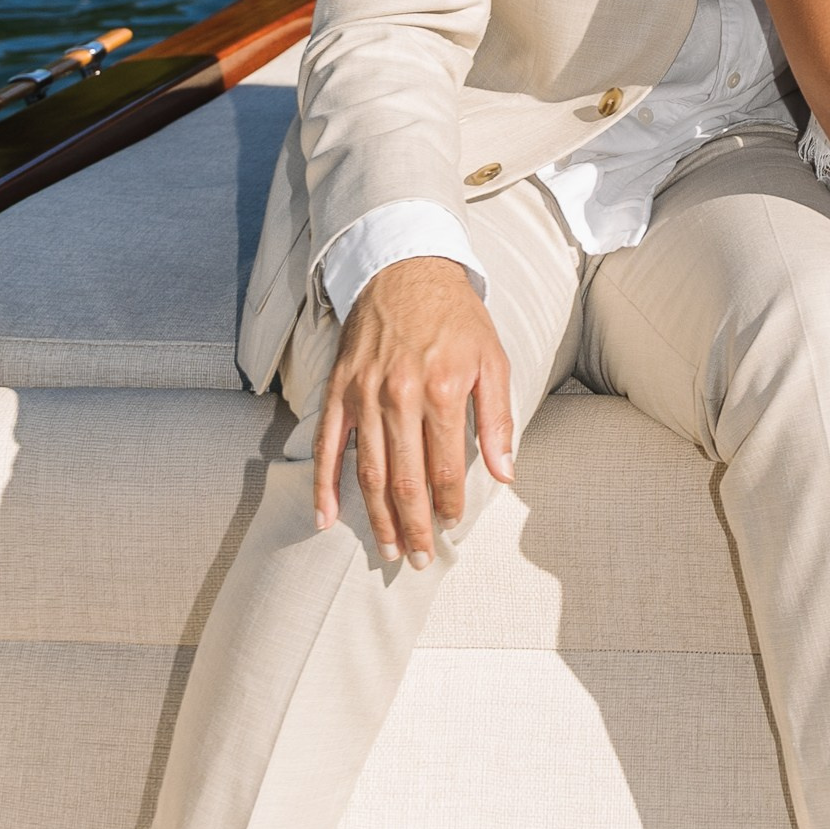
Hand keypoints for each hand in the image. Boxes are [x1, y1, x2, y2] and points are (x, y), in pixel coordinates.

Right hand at [313, 256, 514, 567]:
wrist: (407, 270)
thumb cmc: (457, 319)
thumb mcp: (494, 360)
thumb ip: (499, 420)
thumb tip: (506, 472)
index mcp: (444, 390)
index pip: (446, 467)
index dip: (450, 503)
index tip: (453, 524)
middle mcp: (400, 396)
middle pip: (405, 480)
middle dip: (415, 526)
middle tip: (420, 558)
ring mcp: (363, 395)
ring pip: (368, 472)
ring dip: (377, 517)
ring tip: (389, 549)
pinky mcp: (338, 390)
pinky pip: (326, 447)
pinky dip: (324, 486)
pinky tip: (326, 520)